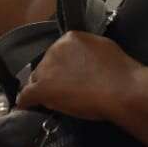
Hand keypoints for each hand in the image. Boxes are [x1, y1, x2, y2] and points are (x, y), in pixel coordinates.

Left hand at [16, 31, 141, 121]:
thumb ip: (87, 52)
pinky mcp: (42, 88)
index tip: (67, 76)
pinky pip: (26, 96)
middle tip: (64, 91)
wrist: (121, 89)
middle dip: (51, 78)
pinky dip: (26, 102)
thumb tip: (82, 60)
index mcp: (69, 38)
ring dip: (42, 89)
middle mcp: (54, 49)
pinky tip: (27, 107)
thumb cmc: (119, 71)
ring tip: (52, 102)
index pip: (57, 53)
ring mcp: (47, 69)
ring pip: (35, 80)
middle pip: (44, 66)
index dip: (61, 67)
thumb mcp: (102, 49)